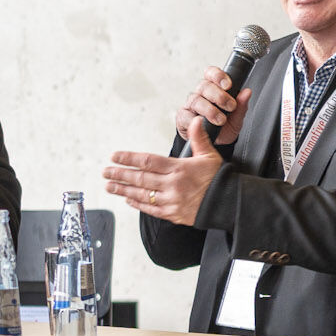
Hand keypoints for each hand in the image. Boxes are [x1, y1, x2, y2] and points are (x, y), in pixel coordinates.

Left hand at [103, 118, 224, 226]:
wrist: (229, 203)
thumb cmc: (219, 179)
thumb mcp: (210, 155)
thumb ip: (199, 138)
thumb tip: (196, 120)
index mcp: (179, 168)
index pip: (148, 161)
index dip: (129, 158)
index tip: (115, 156)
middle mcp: (172, 185)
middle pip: (140, 178)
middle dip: (120, 174)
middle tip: (105, 171)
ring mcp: (171, 201)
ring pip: (141, 194)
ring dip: (123, 190)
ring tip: (109, 186)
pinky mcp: (172, 214)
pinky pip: (150, 209)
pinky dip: (137, 204)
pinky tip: (127, 199)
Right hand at [172, 66, 252, 145]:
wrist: (212, 142)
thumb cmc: (223, 127)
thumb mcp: (236, 118)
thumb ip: (241, 106)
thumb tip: (247, 92)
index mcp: (213, 88)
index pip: (211, 73)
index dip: (218, 75)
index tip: (228, 85)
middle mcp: (200, 94)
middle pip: (204, 86)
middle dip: (219, 96)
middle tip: (230, 106)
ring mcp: (190, 105)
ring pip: (196, 100)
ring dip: (210, 110)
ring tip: (220, 120)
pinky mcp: (182, 117)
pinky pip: (185, 115)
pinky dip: (194, 120)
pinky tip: (203, 123)